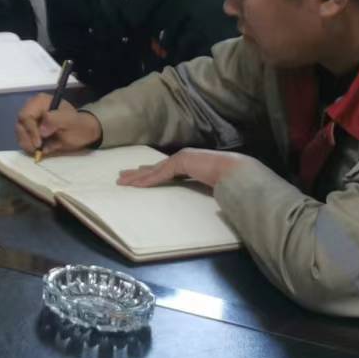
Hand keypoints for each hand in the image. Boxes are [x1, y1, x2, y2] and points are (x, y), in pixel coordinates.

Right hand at [15, 94, 101, 157]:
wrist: (82, 131)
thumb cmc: (76, 125)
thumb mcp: (70, 121)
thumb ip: (55, 122)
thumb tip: (42, 131)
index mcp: (40, 101)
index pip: (27, 115)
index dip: (30, 130)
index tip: (38, 144)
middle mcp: (31, 108)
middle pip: (20, 124)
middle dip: (26, 138)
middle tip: (36, 150)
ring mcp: (29, 119)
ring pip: (19, 131)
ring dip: (25, 143)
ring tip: (36, 152)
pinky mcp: (29, 129)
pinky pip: (22, 137)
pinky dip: (27, 145)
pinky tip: (36, 151)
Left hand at [117, 148, 247, 189]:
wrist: (237, 170)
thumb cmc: (228, 180)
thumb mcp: (211, 185)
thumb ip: (202, 188)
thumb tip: (202, 199)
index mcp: (189, 162)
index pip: (165, 168)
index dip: (150, 172)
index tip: (139, 174)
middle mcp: (182, 158)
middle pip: (154, 167)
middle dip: (137, 172)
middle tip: (122, 176)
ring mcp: (181, 158)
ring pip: (153, 170)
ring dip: (136, 177)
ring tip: (122, 181)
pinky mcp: (180, 162)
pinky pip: (160, 174)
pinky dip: (148, 180)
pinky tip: (136, 185)